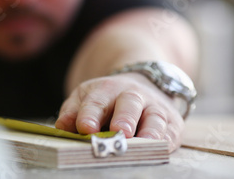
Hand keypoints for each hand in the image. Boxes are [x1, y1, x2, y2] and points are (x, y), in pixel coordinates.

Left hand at [55, 73, 183, 151]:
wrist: (140, 84)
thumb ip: (72, 112)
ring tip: (143, 143)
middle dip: (124, 118)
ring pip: (154, 116)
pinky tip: (161, 149)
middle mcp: (132, 95)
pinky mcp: (172, 121)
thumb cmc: (106, 100)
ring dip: (150, 131)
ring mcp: (154, 107)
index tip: (85, 128)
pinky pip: (171, 131)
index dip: (90, 115)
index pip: (96, 102)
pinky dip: (167, 140)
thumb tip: (61, 127)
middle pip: (128, 104)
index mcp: (105, 90)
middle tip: (120, 132)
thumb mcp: (85, 98)